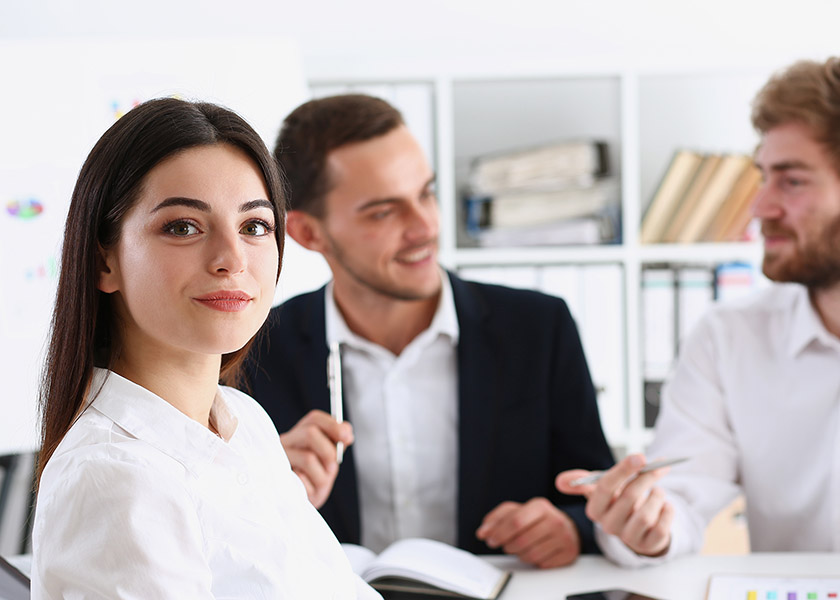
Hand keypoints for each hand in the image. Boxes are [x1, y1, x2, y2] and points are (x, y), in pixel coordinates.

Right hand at [279, 409, 353, 507]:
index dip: (333, 425)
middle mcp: (284, 443)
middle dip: (329, 451)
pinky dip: (311, 488)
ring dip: (322, 475)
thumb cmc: (314, 480)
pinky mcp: (277, 479)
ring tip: (319, 483)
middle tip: (333, 467)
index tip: (348, 438)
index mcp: (298, 435)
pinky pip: (301, 481)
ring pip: (308, 458)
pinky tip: (307, 492)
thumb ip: (337, 445)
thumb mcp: (328, 461)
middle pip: (310, 433)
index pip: (314, 418)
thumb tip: (347, 433)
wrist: (298, 506)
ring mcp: (277, 460)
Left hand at [475, 498, 580, 567]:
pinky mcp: (568, 553)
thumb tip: (483, 532)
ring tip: (520, 548)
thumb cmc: (538, 519)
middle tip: (505, 545)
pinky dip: (533, 561)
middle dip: (508, 546)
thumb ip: (498, 519)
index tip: (490, 540)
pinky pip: (542, 564)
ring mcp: (563, 538)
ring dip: (519, 555)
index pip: (515, 521)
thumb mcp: (518, 512)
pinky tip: (534, 552)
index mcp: (540, 506)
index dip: (499, 533)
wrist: (567, 527)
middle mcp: (554, 520)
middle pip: (521, 541)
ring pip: (530, 555)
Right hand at [555, 454, 673, 556]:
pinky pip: (662, 526)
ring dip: (658, 496)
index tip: (640, 456)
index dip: (623, 470)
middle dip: (646, 478)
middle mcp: (608, 526)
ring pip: (646, 513)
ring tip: (658, 492)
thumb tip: (560, 481)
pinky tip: (664, 506)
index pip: (605, 486)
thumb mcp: (601, 490)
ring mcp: (628, 538)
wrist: (637, 528)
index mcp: (594, 510)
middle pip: (629, 496)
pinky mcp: (648, 545)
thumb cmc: (618, 502)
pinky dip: (668, 511)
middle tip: (658, 467)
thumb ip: (583, 481)